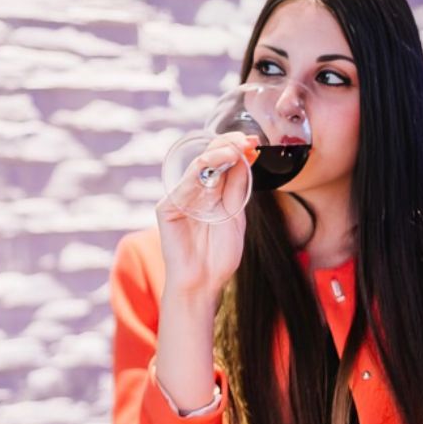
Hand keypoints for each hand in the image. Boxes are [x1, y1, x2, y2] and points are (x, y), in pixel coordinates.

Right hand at [156, 132, 257, 303]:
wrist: (204, 283)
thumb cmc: (219, 255)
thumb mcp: (236, 216)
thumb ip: (237, 188)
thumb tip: (245, 157)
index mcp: (211, 194)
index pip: (222, 163)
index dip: (236, 149)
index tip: (255, 143)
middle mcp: (194, 192)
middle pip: (208, 160)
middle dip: (228, 146)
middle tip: (246, 140)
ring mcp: (179, 199)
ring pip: (196, 168)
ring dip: (216, 155)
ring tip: (235, 148)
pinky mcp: (167, 209)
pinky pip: (183, 186)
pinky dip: (199, 174)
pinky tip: (215, 165)